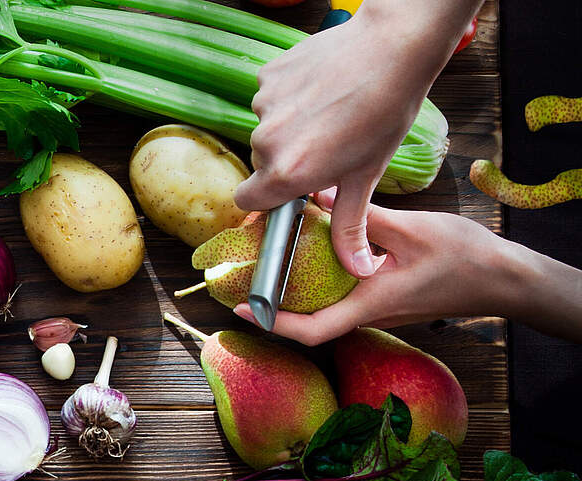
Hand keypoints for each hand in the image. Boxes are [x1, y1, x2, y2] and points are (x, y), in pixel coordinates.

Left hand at [231, 189, 581, 345]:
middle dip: (273, 300)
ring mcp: (373, 309)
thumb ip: (362, 217)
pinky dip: (317, 277)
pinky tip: (307, 249)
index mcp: (370, 305)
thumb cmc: (463, 257)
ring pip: (322, 305)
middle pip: (307, 319)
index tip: (241, 308)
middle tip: (244, 271)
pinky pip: (339, 294)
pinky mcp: (380, 298)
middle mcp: (367, 314)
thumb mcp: (410, 229)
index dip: (272, 323)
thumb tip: (317, 197)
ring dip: (294, 287)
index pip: (311, 330)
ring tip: (267, 256)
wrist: (502, 278)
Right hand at [234, 0, 479, 277]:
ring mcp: (264, 105)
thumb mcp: (366, 176)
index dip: (267, 196)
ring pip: (267, 128)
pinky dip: (290, 95)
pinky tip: (321, 88)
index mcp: (287, 173)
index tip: (290, 188)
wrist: (394, 46)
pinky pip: (270, 96)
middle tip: (325, 145)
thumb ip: (349, 226)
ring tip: (328, 111)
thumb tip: (357, 270)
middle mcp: (267, 141)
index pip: (248, 200)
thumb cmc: (386, 111)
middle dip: (286, 159)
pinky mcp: (268, 75)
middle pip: (261, 162)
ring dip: (289, 126)